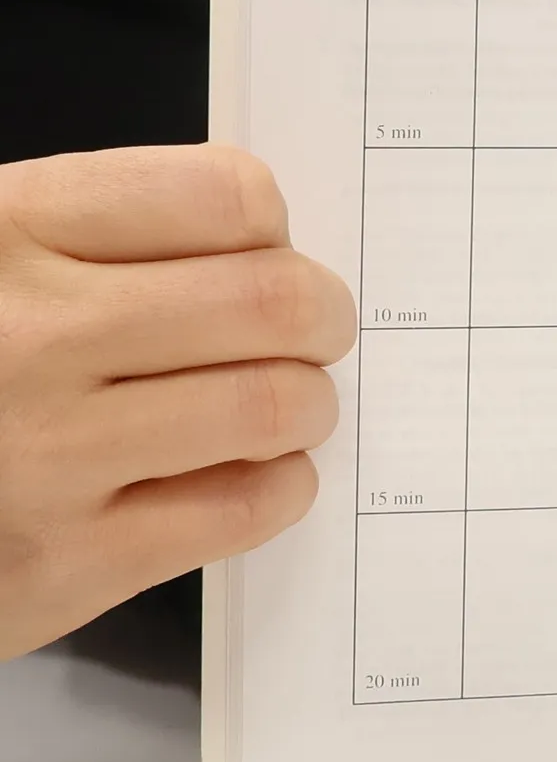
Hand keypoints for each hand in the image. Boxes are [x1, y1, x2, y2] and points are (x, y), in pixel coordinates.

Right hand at [0, 145, 356, 660]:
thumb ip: (99, 239)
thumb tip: (262, 243)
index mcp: (3, 232)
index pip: (223, 197)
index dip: (271, 228)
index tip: (267, 253)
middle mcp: (26, 338)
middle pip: (271, 302)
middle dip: (320, 317)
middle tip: (314, 332)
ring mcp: (46, 455)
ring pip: (273, 406)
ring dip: (308, 404)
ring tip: (284, 405)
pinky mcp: (66, 565)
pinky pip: (241, 508)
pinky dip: (280, 486)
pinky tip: (255, 472)